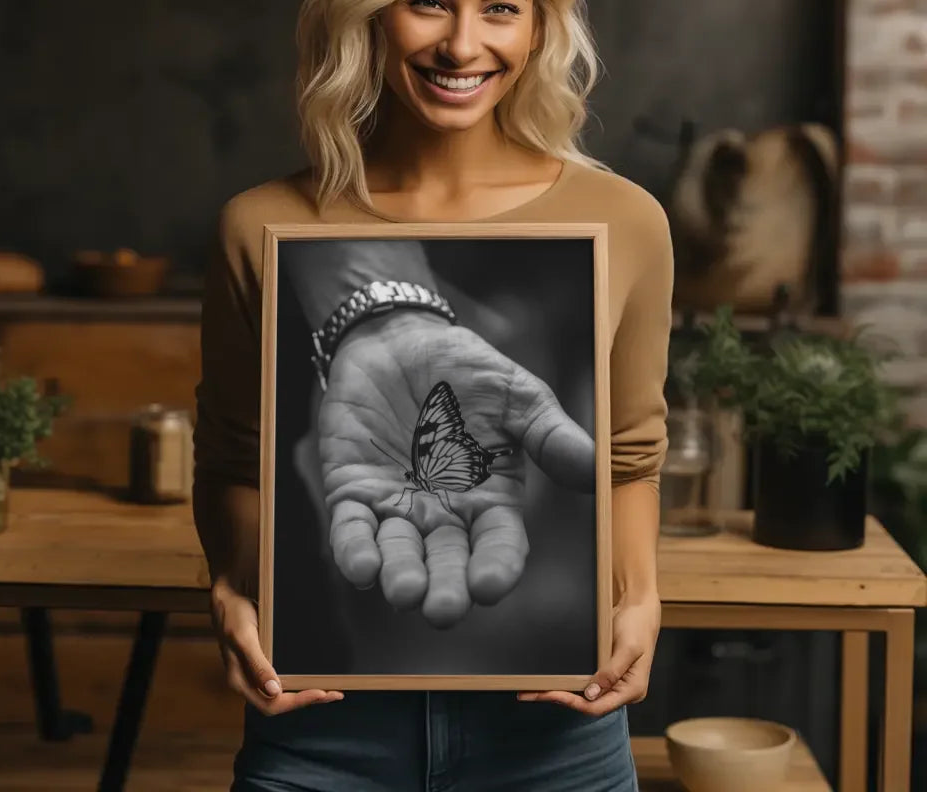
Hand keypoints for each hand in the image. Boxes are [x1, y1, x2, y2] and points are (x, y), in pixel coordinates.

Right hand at [209, 574, 343, 714]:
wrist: (227, 594)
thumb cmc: (233, 614)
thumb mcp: (244, 638)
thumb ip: (257, 665)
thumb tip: (274, 691)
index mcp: (241, 681)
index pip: (271, 705)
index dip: (297, 701)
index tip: (321, 693)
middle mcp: (249, 681)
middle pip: (279, 702)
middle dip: (307, 700)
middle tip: (335, 694)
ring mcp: (256, 671)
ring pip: (282, 692)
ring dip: (305, 692)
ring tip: (330, 689)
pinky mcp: (263, 660)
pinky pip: (282, 676)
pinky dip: (299, 679)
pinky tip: (313, 675)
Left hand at [313, 311, 593, 628]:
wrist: (401, 338)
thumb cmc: (466, 370)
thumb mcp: (516, 396)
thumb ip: (549, 435)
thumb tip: (598, 472)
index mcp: (490, 500)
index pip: (498, 545)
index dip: (495, 568)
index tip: (488, 585)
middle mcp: (443, 515)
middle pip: (447, 564)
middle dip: (445, 589)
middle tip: (442, 609)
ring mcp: (396, 507)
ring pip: (398, 555)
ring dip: (400, 577)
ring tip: (404, 591)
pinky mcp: (352, 492)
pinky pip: (351, 530)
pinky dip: (354, 551)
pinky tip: (362, 568)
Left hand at [517, 592, 660, 714]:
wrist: (639, 608)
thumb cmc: (637, 626)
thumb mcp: (627, 648)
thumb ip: (611, 672)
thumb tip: (591, 694)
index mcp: (632, 690)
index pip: (598, 707)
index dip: (573, 703)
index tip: (552, 695)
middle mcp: (622, 690)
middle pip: (588, 703)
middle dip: (561, 699)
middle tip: (533, 693)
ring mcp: (613, 682)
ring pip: (585, 695)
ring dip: (562, 692)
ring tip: (536, 689)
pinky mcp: (605, 672)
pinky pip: (586, 682)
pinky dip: (570, 682)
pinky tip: (553, 680)